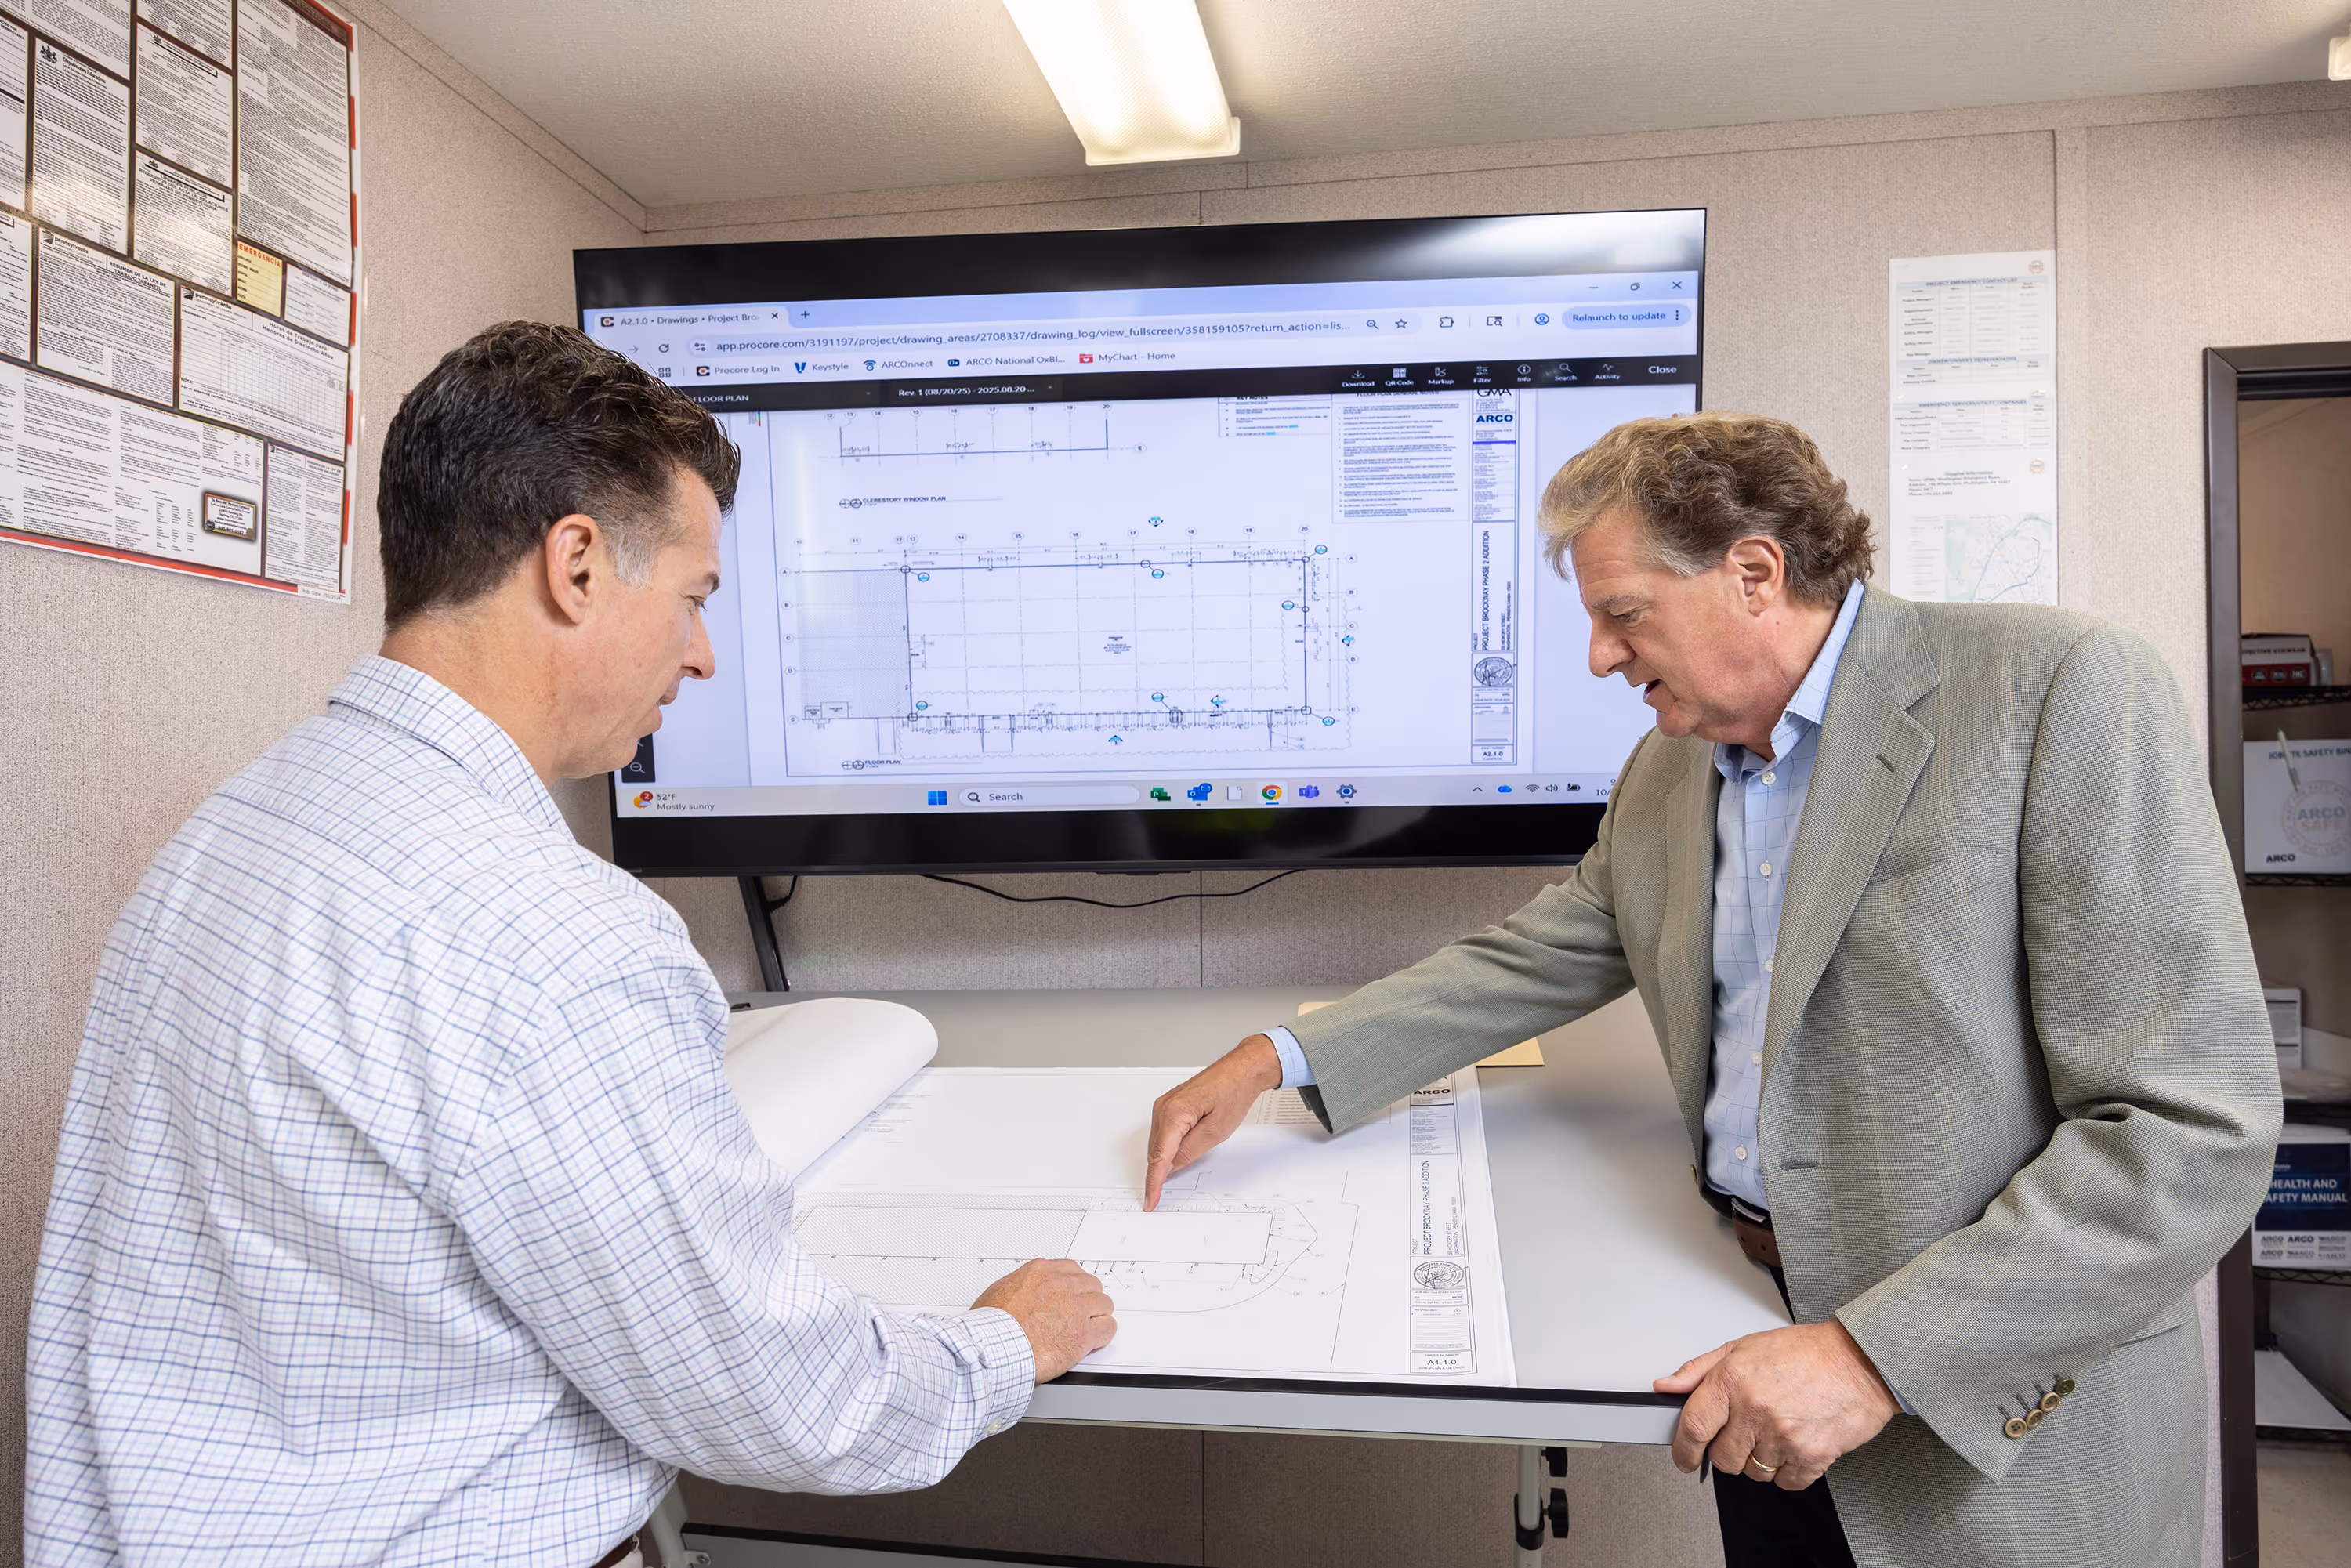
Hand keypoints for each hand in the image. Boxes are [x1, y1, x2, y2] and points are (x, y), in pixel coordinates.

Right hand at [973, 1258, 1116, 1382]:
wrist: (993, 1346)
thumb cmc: (990, 1325)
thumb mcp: (1000, 1290)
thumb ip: (1022, 1287)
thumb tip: (1025, 1294)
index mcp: (1042, 1272)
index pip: (1072, 1270)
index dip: (1074, 1286)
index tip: (1073, 1295)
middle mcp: (1062, 1286)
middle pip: (1092, 1285)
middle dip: (1088, 1299)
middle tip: (1081, 1313)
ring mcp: (1075, 1309)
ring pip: (1104, 1305)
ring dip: (1097, 1316)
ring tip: (1088, 1327)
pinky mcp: (1083, 1334)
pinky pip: (1108, 1328)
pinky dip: (1103, 1334)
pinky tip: (1094, 1340)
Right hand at [1144, 1035, 1282, 1209]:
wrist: (1241, 1070)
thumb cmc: (1233, 1093)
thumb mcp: (1216, 1132)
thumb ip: (1189, 1152)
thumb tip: (1170, 1167)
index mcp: (1173, 1114)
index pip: (1158, 1158)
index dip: (1153, 1183)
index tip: (1149, 1201)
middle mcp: (1163, 1107)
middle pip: (1155, 1152)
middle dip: (1162, 1171)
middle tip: (1168, 1188)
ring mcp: (1164, 1105)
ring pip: (1159, 1144)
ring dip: (1168, 1158)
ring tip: (1194, 1151)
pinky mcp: (1169, 1105)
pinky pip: (1163, 1134)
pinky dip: (1170, 1146)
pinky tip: (1184, 1149)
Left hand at [1653, 1320, 1899, 1489]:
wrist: (1862, 1361)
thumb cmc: (1807, 1352)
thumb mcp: (1744, 1347)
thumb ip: (1700, 1370)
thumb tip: (1668, 1386)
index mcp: (1734, 1379)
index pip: (1694, 1426)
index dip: (1683, 1449)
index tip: (1684, 1458)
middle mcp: (1755, 1409)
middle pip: (1722, 1457)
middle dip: (1729, 1450)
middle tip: (1747, 1430)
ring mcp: (1783, 1435)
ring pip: (1753, 1472)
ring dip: (1761, 1459)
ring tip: (1778, 1429)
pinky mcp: (1811, 1456)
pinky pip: (1786, 1482)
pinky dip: (1789, 1471)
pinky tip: (1797, 1443)